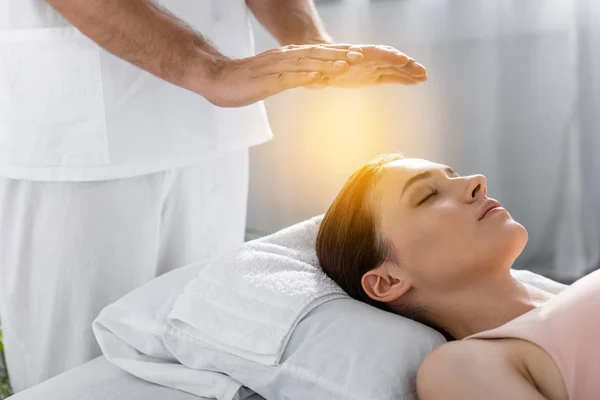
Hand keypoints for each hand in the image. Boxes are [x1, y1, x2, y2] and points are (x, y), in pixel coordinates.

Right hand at [202, 44, 360, 106]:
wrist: (214, 78)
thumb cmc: (242, 81)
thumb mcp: (272, 77)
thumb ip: (290, 76)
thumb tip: (310, 78)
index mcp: (284, 58)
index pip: (314, 53)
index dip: (336, 53)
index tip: (356, 54)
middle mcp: (281, 59)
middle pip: (314, 55)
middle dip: (338, 55)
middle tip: (359, 56)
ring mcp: (272, 69)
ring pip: (303, 64)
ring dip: (325, 64)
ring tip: (345, 64)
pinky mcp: (263, 81)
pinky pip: (285, 78)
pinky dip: (302, 77)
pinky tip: (317, 78)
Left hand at [306, 44, 426, 88]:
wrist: (318, 64)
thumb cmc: (319, 64)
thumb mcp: (323, 66)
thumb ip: (334, 68)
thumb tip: (348, 62)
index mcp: (356, 54)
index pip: (376, 54)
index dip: (390, 57)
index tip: (402, 60)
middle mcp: (367, 59)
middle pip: (390, 60)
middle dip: (406, 65)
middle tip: (421, 71)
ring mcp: (371, 67)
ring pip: (394, 68)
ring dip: (409, 72)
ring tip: (424, 77)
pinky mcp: (373, 76)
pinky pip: (391, 77)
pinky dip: (403, 79)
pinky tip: (416, 81)